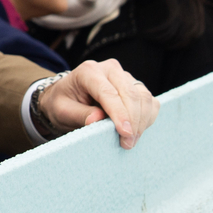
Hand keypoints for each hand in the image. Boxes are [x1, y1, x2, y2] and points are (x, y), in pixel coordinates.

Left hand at [40, 59, 157, 148]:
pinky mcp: (135, 86)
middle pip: (130, 93)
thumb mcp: (62, 111)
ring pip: (144, 97)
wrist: (67, 96)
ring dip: (142, 121)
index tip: (125, 133)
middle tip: (127, 144)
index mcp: (89, 71)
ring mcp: (125, 76)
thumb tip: (98, 120)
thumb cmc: (63, 103)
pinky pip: (150, 101)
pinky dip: (148, 117)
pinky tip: (137, 131)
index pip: (108, 92)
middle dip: (133, 121)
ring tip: (131, 141)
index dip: (119, 113)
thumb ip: (79, 115)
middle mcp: (109, 69)